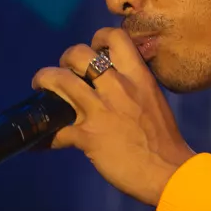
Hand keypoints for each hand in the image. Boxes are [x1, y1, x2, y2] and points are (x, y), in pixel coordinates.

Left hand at [32, 27, 195, 205]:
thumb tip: (117, 87)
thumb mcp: (154, 102)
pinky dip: (46, 137)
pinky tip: (43, 141)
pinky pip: (56, 131)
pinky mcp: (87, 136)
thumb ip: (135, 89)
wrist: (170, 173)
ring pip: (59, 80)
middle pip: (78, 54)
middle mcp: (117, 87)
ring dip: (44, 81)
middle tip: (65, 72)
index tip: (94, 51)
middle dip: (65, 59)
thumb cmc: (165, 143)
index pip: (115, 37)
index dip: (98, 39)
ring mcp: (100, 110)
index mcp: (138, 77)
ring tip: (40, 88)